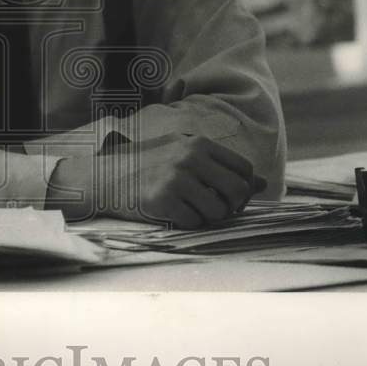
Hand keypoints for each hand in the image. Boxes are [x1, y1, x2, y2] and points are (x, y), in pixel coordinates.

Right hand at [49, 136, 265, 229]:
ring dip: (207, 217)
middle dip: (231, 206)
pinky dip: (187, 223)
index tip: (228, 196)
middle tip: (214, 209)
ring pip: (218, 211)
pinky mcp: (164, 200)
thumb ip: (220, 165)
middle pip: (237, 191)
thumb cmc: (147, 165)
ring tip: (188, 208)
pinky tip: (171, 212)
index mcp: (198, 142)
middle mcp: (190, 156)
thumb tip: (262, 184)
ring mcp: (177, 178)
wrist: (104, 176)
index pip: (244, 169)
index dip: (242, 188)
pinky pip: (194, 223)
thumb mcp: (182, 152)